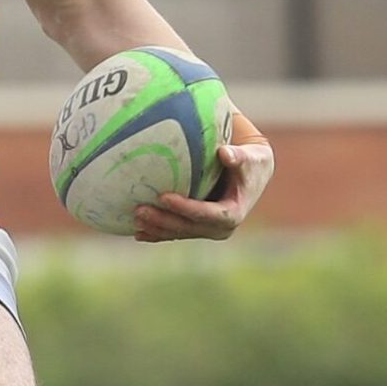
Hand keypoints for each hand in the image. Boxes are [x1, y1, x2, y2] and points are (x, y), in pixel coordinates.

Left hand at [133, 142, 274, 241]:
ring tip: (134, 218)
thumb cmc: (250, 162)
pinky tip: (137, 232)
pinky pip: (175, 233)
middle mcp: (220, 227)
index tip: (164, 197)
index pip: (207, 214)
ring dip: (156, 228)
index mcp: (233, 213)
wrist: (252, 176)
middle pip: (188, 227)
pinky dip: (157, 233)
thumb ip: (238, 157)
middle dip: (163, 221)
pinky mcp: (197, 229)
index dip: (185, 208)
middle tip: (139, 210)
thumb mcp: (249, 158)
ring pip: (178, 232)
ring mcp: (207, 231)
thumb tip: (224, 153)